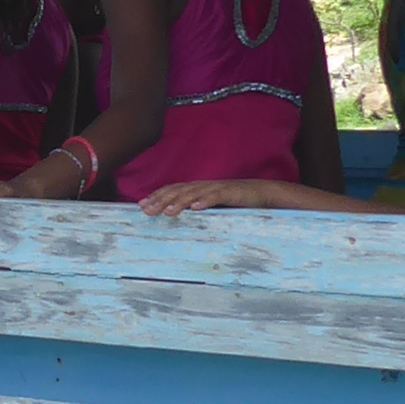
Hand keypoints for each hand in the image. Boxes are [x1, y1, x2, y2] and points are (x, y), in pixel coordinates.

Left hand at [139, 179, 300, 215]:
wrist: (264, 193)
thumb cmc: (236, 201)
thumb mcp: (213, 206)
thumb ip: (197, 208)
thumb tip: (180, 217)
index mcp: (199, 189)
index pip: (173, 190)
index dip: (157, 196)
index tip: (141, 205)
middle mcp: (205, 186)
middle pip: (179, 191)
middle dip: (161, 200)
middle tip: (146, 210)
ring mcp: (218, 189)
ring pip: (194, 194)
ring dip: (179, 202)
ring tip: (167, 212)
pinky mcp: (232, 193)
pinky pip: (217, 197)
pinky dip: (205, 202)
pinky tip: (195, 208)